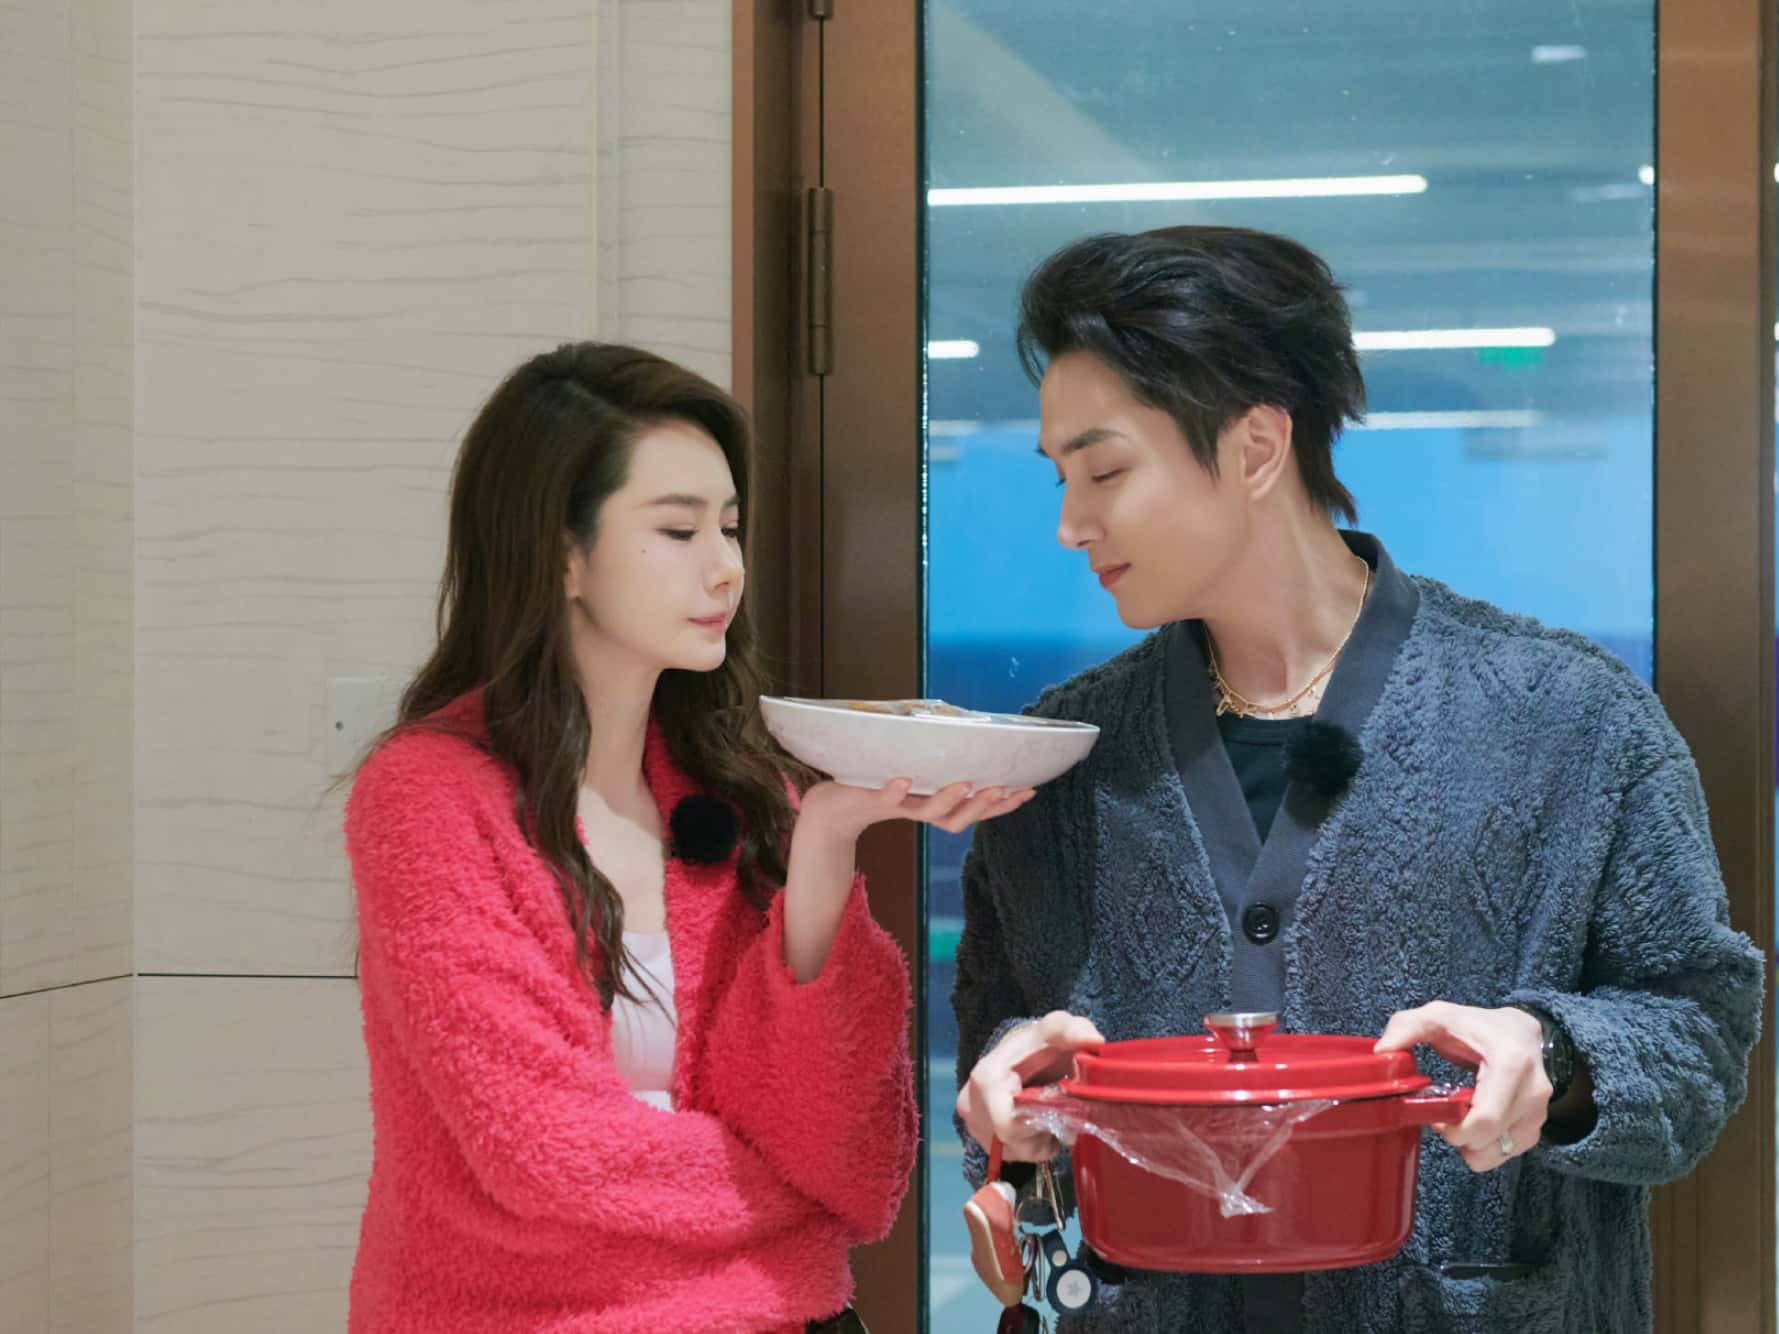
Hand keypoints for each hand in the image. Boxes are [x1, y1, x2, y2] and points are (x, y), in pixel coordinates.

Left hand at [797, 778, 1035, 846]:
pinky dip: (894, 791)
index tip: (1030, 790)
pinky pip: (884, 797)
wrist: (829, 808)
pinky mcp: (869, 799)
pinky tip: (903, 780)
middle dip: (984, 806)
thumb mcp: (912, 774)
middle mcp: (918, 811)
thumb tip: (968, 735)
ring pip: (929, 812)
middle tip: (1005, 789)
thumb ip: (936, 764)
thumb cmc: (873, 786)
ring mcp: (896, 806)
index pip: (975, 810)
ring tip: (965, 784)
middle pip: (959, 819)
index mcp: (933, 806)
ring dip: (948, 799)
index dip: (1003, 805)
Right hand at [957, 1010, 1105, 1163]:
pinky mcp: (983, 1138)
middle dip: (1043, 1131)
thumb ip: (1074, 1030)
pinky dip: (1034, 1144)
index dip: (1039, 1124)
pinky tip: (1038, 1122)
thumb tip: (1094, 1042)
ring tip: (1049, 1112)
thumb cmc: (1040, 1042)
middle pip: (1014, 1142)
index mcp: (986, 1078)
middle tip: (1060, 1111)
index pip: (1006, 1124)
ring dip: (1040, 1138)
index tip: (1059, 1107)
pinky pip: (1015, 1155)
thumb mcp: (1058, 1028)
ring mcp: (974, 1125)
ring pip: (1017, 1151)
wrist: (1022, 1052)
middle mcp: (971, 1104)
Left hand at [1374, 1001, 1549, 1171]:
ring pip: (1497, 1154)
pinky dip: (1484, 1146)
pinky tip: (1474, 1122)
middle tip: (1442, 1114)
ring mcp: (1538, 1114)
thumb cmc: (1477, 1025)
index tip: (1433, 1114)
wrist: (1521, 1032)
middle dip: (1456, 1136)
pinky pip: (1506, 1154)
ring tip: (1459, 1117)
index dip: (1452, 1128)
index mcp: (1511, 1064)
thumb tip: (1381, 1052)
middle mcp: (1532, 1093)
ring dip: (1470, 1145)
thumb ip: (1407, 1027)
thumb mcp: (1439, 1015)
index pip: (1484, 1119)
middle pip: (1488, 1141)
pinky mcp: (1535, 1128)